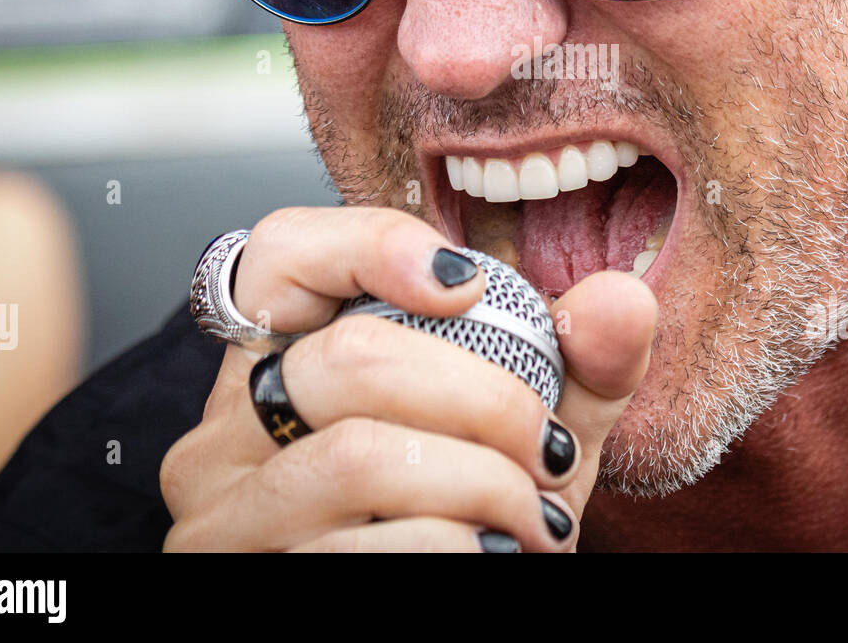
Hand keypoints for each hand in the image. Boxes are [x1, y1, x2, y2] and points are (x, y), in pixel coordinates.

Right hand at [160, 208, 656, 551]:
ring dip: (484, 486)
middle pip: (348, 358)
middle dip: (483, 399)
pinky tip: (495, 556)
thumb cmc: (463, 526)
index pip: (281, 251)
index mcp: (281, 368)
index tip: (467, 284)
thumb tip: (621, 298)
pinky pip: (368, 549)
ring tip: (536, 520)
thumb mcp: (520, 440)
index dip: (371, 243)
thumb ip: (576, 369)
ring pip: (359, 456)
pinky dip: (461, 548)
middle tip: (547, 447)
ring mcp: (227, 517)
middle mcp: (226, 435)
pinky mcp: (251, 582)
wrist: (422, 613)